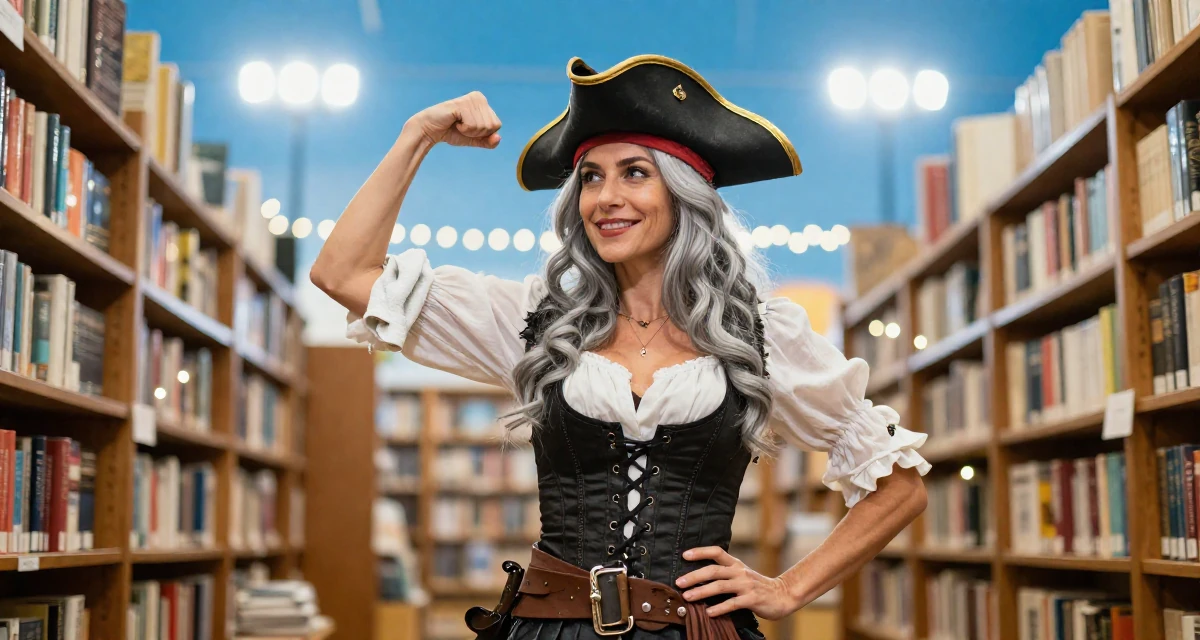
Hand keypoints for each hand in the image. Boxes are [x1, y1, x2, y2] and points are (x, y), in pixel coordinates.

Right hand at [407, 91, 501, 148]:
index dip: (483, 133)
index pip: (497, 125)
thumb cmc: (451, 132)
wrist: (430, 130)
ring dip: (469, 131)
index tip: (468, 128)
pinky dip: (463, 129)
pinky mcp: (462, 104)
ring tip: (457, 123)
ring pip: (483, 126)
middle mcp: (479, 97)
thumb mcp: (474, 139)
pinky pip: (473, 125)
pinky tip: (454, 121)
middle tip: (462, 126)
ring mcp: (471, 99)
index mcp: (483, 102)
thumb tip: (498, 138)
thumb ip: (488, 141)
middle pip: (492, 126)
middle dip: (477, 133)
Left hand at [674, 546, 797, 620]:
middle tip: (679, 582)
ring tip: (688, 597)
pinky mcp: (752, 599)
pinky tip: (709, 613)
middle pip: (713, 570)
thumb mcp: (742, 574)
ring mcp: (746, 585)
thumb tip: (699, 577)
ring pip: (720, 586)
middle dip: (694, 576)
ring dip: (702, 592)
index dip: (700, 552)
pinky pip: (732, 603)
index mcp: (736, 564)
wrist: (782, 595)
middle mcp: (740, 572)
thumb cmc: (757, 586)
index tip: (684, 555)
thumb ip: (725, 573)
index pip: (716, 552)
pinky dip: (719, 608)